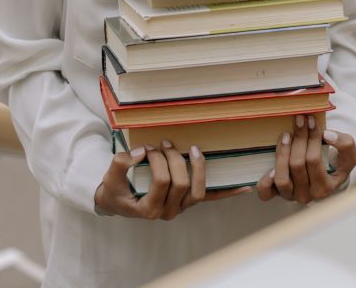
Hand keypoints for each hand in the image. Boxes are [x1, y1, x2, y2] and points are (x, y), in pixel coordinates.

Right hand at [94, 139, 250, 219]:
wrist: (118, 200)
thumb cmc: (115, 188)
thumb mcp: (111, 177)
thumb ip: (121, 163)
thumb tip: (141, 151)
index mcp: (149, 209)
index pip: (161, 182)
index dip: (158, 162)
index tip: (148, 147)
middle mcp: (167, 212)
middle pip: (181, 183)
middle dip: (174, 159)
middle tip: (164, 143)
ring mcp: (181, 208)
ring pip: (198, 192)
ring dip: (198, 168)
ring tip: (193, 149)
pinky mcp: (188, 201)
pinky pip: (211, 198)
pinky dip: (228, 193)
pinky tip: (245, 187)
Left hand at [257, 116, 355, 203]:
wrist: (326, 174)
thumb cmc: (337, 162)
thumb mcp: (349, 154)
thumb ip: (345, 144)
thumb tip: (327, 135)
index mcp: (326, 188)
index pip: (314, 161)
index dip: (312, 138)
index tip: (310, 119)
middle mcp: (308, 196)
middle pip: (297, 165)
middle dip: (298, 139)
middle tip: (299, 120)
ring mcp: (291, 196)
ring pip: (282, 178)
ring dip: (282, 153)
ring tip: (286, 135)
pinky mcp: (277, 193)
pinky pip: (266, 193)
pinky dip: (265, 182)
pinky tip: (268, 167)